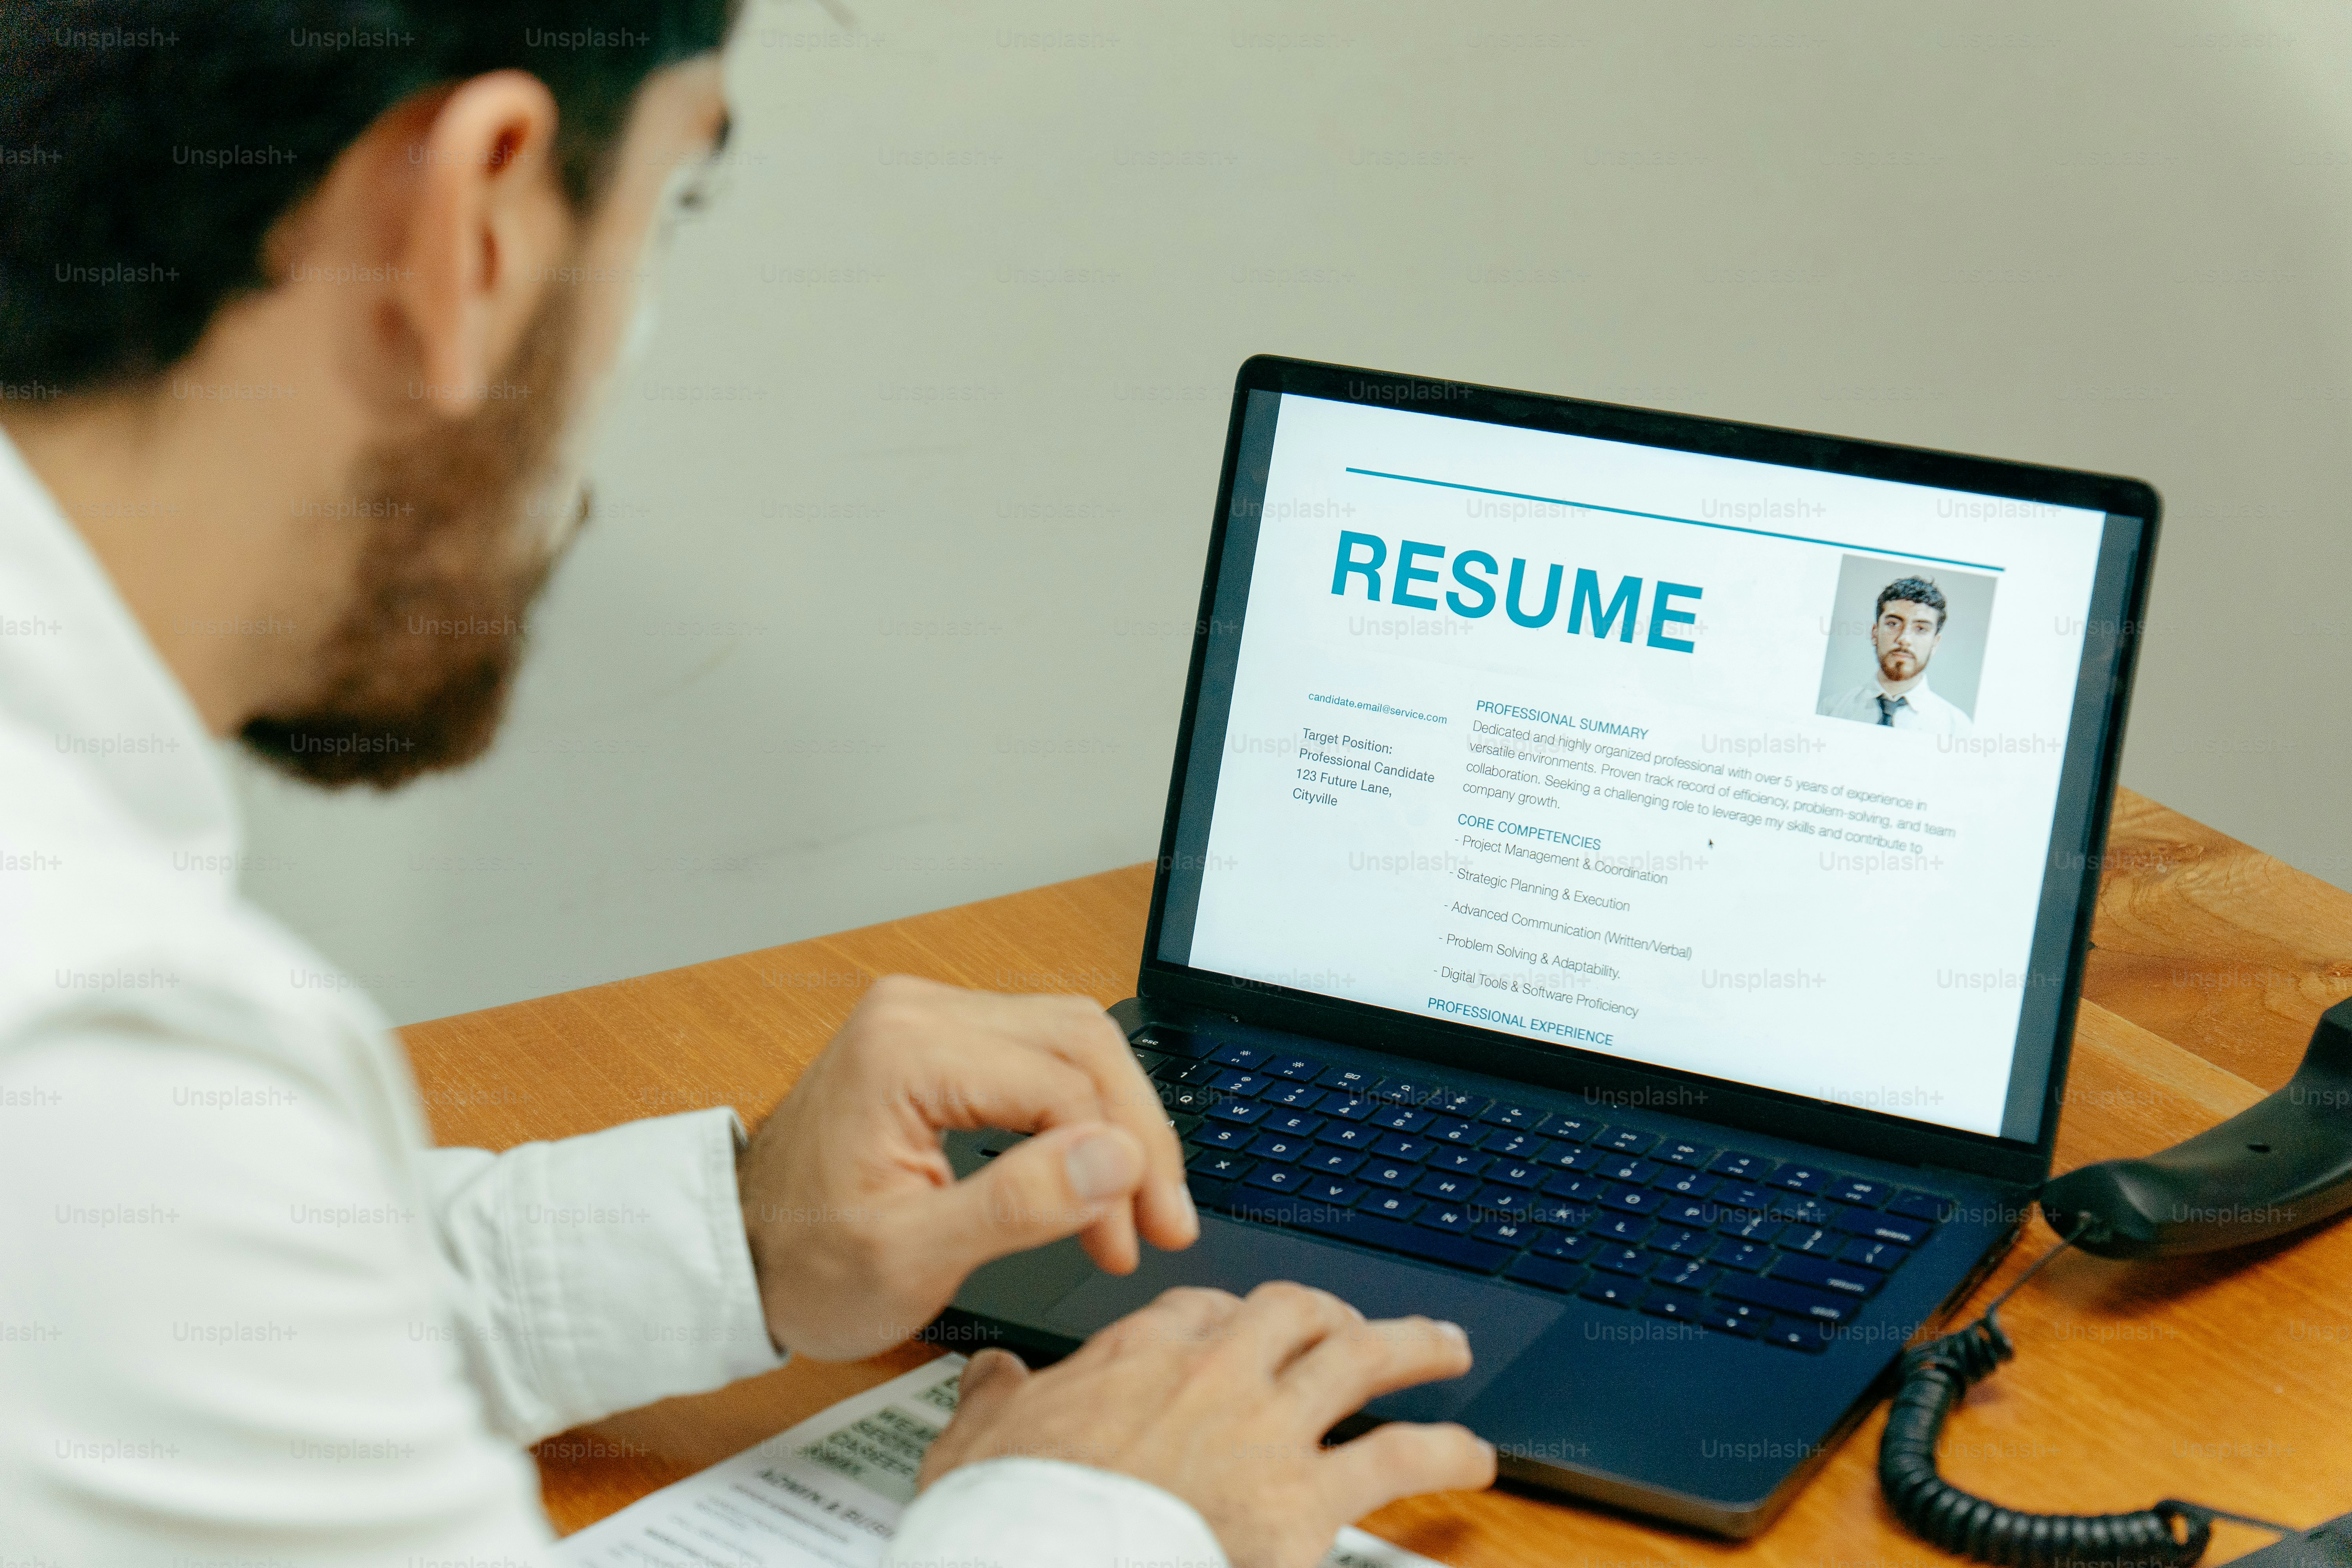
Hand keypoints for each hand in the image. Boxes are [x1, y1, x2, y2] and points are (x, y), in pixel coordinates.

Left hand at [738, 975, 1197, 1358]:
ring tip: (1136, 1211)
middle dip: (1136, 1135)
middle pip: (1080, 1042)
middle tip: (1166, 1223)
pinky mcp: (937, 1039)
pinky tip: (1093, 1178)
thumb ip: (1019, 1204)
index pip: (1062, 1083)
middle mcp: (919, 1011)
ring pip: (1071, 1042)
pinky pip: (1037, 1055)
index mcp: (906, 1050)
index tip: (1145, 1237)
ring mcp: (927, 1018)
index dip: (1123, 1160)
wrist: (735, 1254)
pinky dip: (1077, 1115)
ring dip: (1116, 1124)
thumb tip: (1116, 1158)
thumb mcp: (909, 1258)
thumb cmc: (803, 1264)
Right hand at [919, 1282, 1496, 1567]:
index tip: (1239, 1326)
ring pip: (1363, 1361)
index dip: (1228, 1315)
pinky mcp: (1308, 1501)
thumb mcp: (976, 1443)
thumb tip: (989, 1373)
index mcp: (1135, 1357)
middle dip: (1329, 1311)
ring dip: (1415, 1347)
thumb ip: (992, 1400)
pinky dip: (1446, 1451)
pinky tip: (1473, 1456)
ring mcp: (1269, 1431)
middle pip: (1291, 1312)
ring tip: (1450, 1347)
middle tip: (1352, 1322)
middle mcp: (1214, 1376)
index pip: (1199, 1309)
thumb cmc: (1013, 1519)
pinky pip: (1399, 1458)